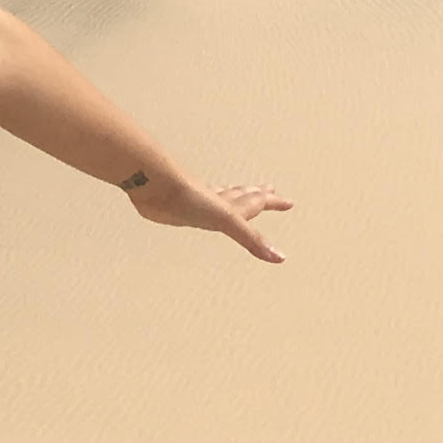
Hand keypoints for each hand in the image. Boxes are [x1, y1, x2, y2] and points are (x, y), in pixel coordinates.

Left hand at [127, 169, 289, 262]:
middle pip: (244, 195)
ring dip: (235, 195)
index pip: (258, 202)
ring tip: (240, 193)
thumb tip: (279, 257)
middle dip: (259, 195)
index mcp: (231, 205)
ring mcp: (198, 201)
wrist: (154, 185)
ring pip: (222, 196)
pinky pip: (198, 203)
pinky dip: (206, 202)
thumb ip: (251, 239)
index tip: (288, 201)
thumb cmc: (188, 197)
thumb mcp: (226, 220)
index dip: (274, 202)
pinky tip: (198, 203)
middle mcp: (217, 200)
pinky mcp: (180, 205)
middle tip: (270, 190)